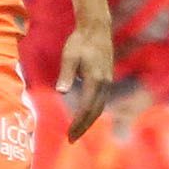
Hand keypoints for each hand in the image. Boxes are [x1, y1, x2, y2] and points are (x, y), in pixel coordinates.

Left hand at [57, 21, 114, 141]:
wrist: (97, 28)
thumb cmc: (80, 41)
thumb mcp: (69, 56)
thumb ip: (66, 74)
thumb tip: (61, 91)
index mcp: (96, 80)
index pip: (87, 108)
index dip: (78, 124)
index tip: (69, 135)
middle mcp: (105, 84)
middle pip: (96, 111)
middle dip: (84, 127)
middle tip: (71, 140)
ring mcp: (107, 81)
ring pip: (100, 107)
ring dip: (89, 120)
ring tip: (77, 130)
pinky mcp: (107, 78)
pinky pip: (101, 100)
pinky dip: (93, 111)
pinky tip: (85, 114)